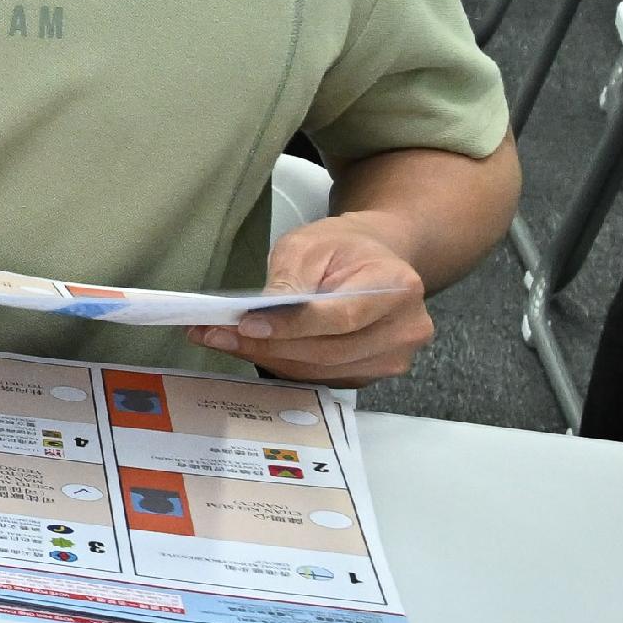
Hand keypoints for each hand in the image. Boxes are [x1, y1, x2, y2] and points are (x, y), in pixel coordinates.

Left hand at [193, 213, 434, 384]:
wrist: (376, 259)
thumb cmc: (342, 247)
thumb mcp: (309, 244)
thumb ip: (288, 279)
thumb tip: (258, 316)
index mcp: (397, 287)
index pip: (340, 317)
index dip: (292, 326)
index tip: (246, 325)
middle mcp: (405, 329)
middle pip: (329, 351)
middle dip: (268, 346)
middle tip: (216, 335)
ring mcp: (394, 357)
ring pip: (322, 371)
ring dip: (269, 359)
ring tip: (222, 341)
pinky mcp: (374, 373)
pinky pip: (325, 377)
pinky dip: (285, 366)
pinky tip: (254, 350)